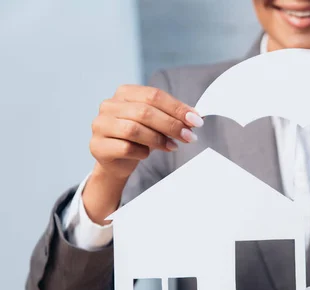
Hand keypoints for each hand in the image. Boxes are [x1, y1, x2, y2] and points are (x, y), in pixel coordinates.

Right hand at [84, 85, 203, 223]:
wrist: (117, 160)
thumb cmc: (139, 137)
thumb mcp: (157, 123)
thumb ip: (173, 116)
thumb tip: (196, 117)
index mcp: (125, 93)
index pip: (154, 95)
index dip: (177, 108)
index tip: (196, 120)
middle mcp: (109, 105)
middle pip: (145, 112)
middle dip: (171, 125)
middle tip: (189, 136)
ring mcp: (100, 125)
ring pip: (134, 130)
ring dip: (158, 139)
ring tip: (172, 146)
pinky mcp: (97, 146)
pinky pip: (125, 148)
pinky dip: (142, 152)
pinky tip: (147, 154)